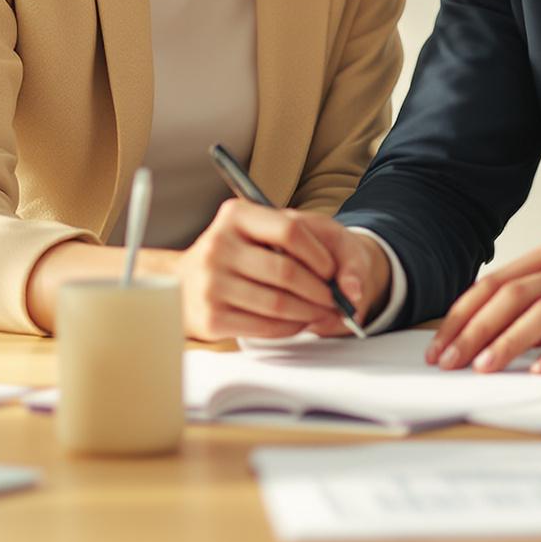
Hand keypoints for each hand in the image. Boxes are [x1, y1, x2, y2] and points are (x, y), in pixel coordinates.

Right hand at [177, 201, 387, 342]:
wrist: (187, 282)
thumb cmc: (242, 254)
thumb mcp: (275, 233)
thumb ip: (324, 245)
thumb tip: (353, 289)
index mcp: (236, 214)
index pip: (289, 230)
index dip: (319, 254)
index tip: (332, 270)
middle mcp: (218, 244)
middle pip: (286, 271)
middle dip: (320, 291)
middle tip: (336, 301)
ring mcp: (210, 283)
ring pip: (278, 304)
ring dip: (310, 313)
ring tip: (323, 312)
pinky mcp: (210, 317)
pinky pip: (264, 327)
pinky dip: (290, 328)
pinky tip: (299, 322)